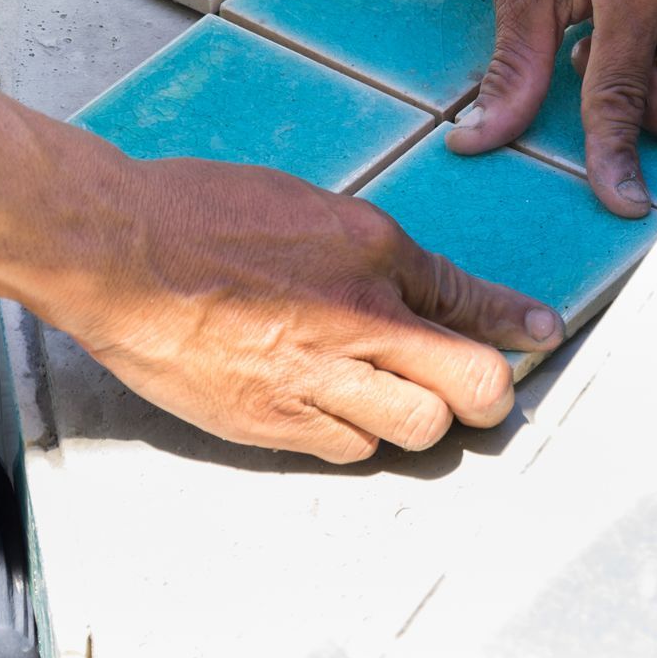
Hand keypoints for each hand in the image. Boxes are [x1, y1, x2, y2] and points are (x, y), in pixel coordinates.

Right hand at [44, 156, 563, 463]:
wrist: (117, 252)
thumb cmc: (201, 214)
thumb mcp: (311, 207)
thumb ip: (378, 255)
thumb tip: (427, 286)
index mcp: (371, 252)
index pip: (471, 302)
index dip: (515, 326)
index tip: (539, 336)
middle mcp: (356, 319)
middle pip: (471, 386)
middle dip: (485, 393)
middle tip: (475, 390)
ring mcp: (314, 378)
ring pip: (416, 430)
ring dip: (417, 418)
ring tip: (393, 396)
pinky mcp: (272, 422)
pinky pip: (349, 450)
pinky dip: (356, 435)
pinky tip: (335, 407)